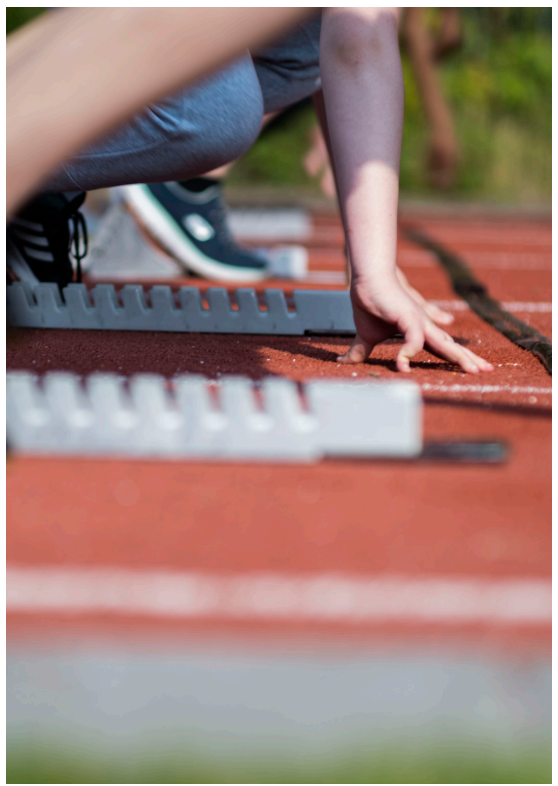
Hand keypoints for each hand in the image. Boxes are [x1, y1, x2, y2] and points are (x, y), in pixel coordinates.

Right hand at [338, 277, 493, 373]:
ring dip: (458, 358)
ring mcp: (420, 322)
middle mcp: (425, 327)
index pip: (443, 350)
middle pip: (451, 348)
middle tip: (488, 371)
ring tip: (472, 371)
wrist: (367, 280)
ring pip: (444, 345)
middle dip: (469, 360)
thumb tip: (345, 361)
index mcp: (419, 332)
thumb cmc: (370, 304)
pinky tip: (402, 366)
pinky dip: (409, 354)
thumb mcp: (366, 336)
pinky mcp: (409, 317)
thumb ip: (363, 350)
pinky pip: (413, 341)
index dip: (458, 359)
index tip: (474, 370)